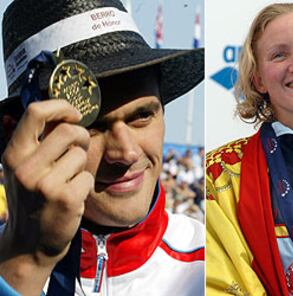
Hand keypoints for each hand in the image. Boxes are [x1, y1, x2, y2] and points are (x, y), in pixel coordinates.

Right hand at [0, 100, 93, 293]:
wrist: (29, 243)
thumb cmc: (32, 199)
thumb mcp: (24, 169)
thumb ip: (39, 143)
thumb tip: (65, 114)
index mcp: (13, 154)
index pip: (35, 112)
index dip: (60, 107)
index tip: (73, 114)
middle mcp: (25, 167)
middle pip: (69, 130)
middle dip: (81, 137)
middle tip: (78, 150)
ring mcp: (45, 184)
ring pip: (80, 154)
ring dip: (81, 165)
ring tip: (69, 180)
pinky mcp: (65, 198)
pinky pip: (87, 176)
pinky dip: (85, 184)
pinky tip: (72, 196)